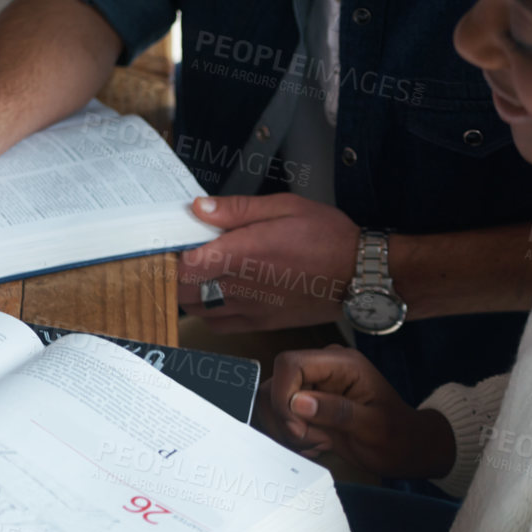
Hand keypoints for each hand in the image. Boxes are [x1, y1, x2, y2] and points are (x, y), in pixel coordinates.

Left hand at [177, 194, 358, 331]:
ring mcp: (250, 308)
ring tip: (196, 274)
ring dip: (188, 292)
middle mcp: (242, 285)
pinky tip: (215, 295)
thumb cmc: (327, 237)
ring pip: (197, 309)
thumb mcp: (284, 206)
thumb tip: (199, 208)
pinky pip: (219, 325)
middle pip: (183, 290)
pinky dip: (208, 312)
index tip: (171, 241)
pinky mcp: (261, 323)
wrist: (361, 276)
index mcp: (244, 252)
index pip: (184, 264)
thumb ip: (236, 209)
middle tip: (179, 256)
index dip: (170, 254)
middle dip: (173, 273)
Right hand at [259, 346, 455, 479]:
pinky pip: (278, 415)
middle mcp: (323, 369)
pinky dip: (289, 435)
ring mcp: (312, 385)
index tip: (299, 428)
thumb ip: (338, 412)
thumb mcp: (375, 428)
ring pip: (271, 402)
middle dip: (286, 420)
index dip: (285, 396)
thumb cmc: (399, 438)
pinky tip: (314, 443)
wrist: (406, 449)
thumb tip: (299, 402)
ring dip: (287, 430)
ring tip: (317, 443)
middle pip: (276, 384)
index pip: (290, 364)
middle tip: (313, 440)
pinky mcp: (306, 403)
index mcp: (342, 364)